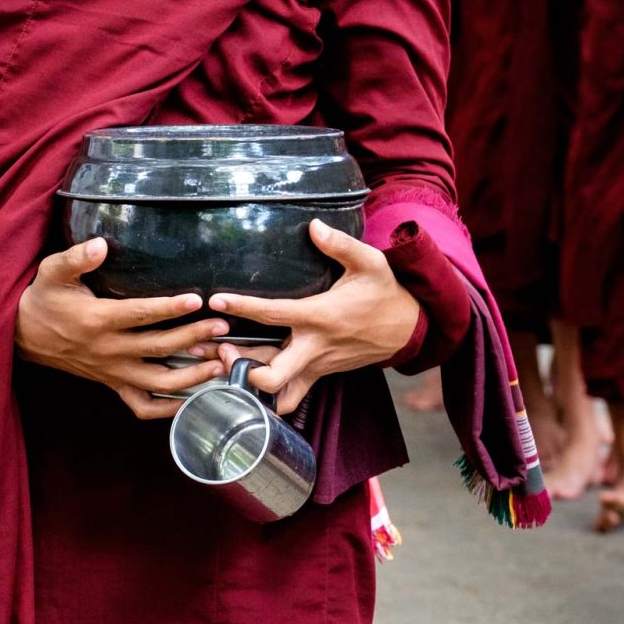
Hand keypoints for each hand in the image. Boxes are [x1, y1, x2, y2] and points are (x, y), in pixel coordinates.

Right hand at [15, 238, 229, 418]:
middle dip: (194, 338)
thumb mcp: (52, 272)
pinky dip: (169, 409)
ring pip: (158, 382)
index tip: (197, 300)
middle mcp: (109, 350)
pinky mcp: (114, 385)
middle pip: (158, 348)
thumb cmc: (44, 300)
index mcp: (97, 320)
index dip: (169, 308)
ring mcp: (113, 372)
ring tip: (220, 363)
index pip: (140, 315)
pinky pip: (143, 405)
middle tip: (223, 326)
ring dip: (192, 376)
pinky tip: (195, 398)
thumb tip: (100, 244)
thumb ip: (75, 258)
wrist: (23, 335)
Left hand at [206, 219, 420, 414]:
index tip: (217, 300)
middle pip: (272, 376)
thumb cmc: (385, 293)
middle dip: (241, 368)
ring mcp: (317, 365)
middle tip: (220, 349)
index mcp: (321, 317)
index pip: (274, 314)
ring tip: (223, 361)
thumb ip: (341, 245)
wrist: (407, 328)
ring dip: (248, 383)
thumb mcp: (371, 263)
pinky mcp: (320, 374)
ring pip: (277, 391)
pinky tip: (247, 378)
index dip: (243, 307)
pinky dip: (268, 397)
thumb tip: (314, 226)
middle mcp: (315, 347)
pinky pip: (290, 397)